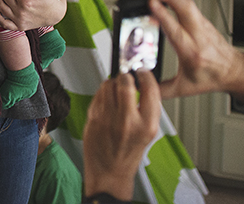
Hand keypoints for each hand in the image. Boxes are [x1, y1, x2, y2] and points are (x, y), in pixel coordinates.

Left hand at [82, 70, 160, 200]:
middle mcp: (127, 121)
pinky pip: (98, 95)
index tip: (143, 72)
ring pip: (108, 85)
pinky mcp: (93, 118)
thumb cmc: (128, 152)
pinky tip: (106, 101)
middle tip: (126, 78)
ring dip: (112, 83)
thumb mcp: (148, 133)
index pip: (150, 89)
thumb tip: (141, 82)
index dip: (146, 76)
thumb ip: (146, 108)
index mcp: (147, 125)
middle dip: (126, 76)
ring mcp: (108, 119)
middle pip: (125, 82)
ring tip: (116, 90)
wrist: (109, 172)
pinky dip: (102, 93)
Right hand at [148, 0, 243, 102]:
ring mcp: (202, 27)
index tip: (151, 5)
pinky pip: (191, 6)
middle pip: (185, 9)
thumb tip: (143, 87)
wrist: (235, 72)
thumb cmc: (212, 77)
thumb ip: (162, 89)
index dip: (162, 15)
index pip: (175, 29)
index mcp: (190, 52)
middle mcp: (197, 36)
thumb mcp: (185, 88)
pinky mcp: (204, 22)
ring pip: (188, 4)